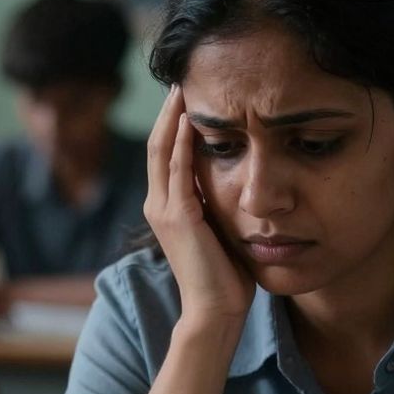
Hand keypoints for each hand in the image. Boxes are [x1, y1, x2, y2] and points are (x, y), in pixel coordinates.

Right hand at [143, 86, 254, 325]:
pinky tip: (192, 119)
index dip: (174, 126)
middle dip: (169, 113)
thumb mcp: (219, 231)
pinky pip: (178, 168)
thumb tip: (235, 184)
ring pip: (162, 150)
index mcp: (166, 209)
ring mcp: (164, 210)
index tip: (188, 99)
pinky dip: (183, 141)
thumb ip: (217, 207)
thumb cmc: (224, 278)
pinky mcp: (178, 216)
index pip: (165, 156)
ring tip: (183, 90)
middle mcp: (158, 205)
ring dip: (173, 118)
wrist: (214, 311)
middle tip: (181, 82)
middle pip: (157, 145)